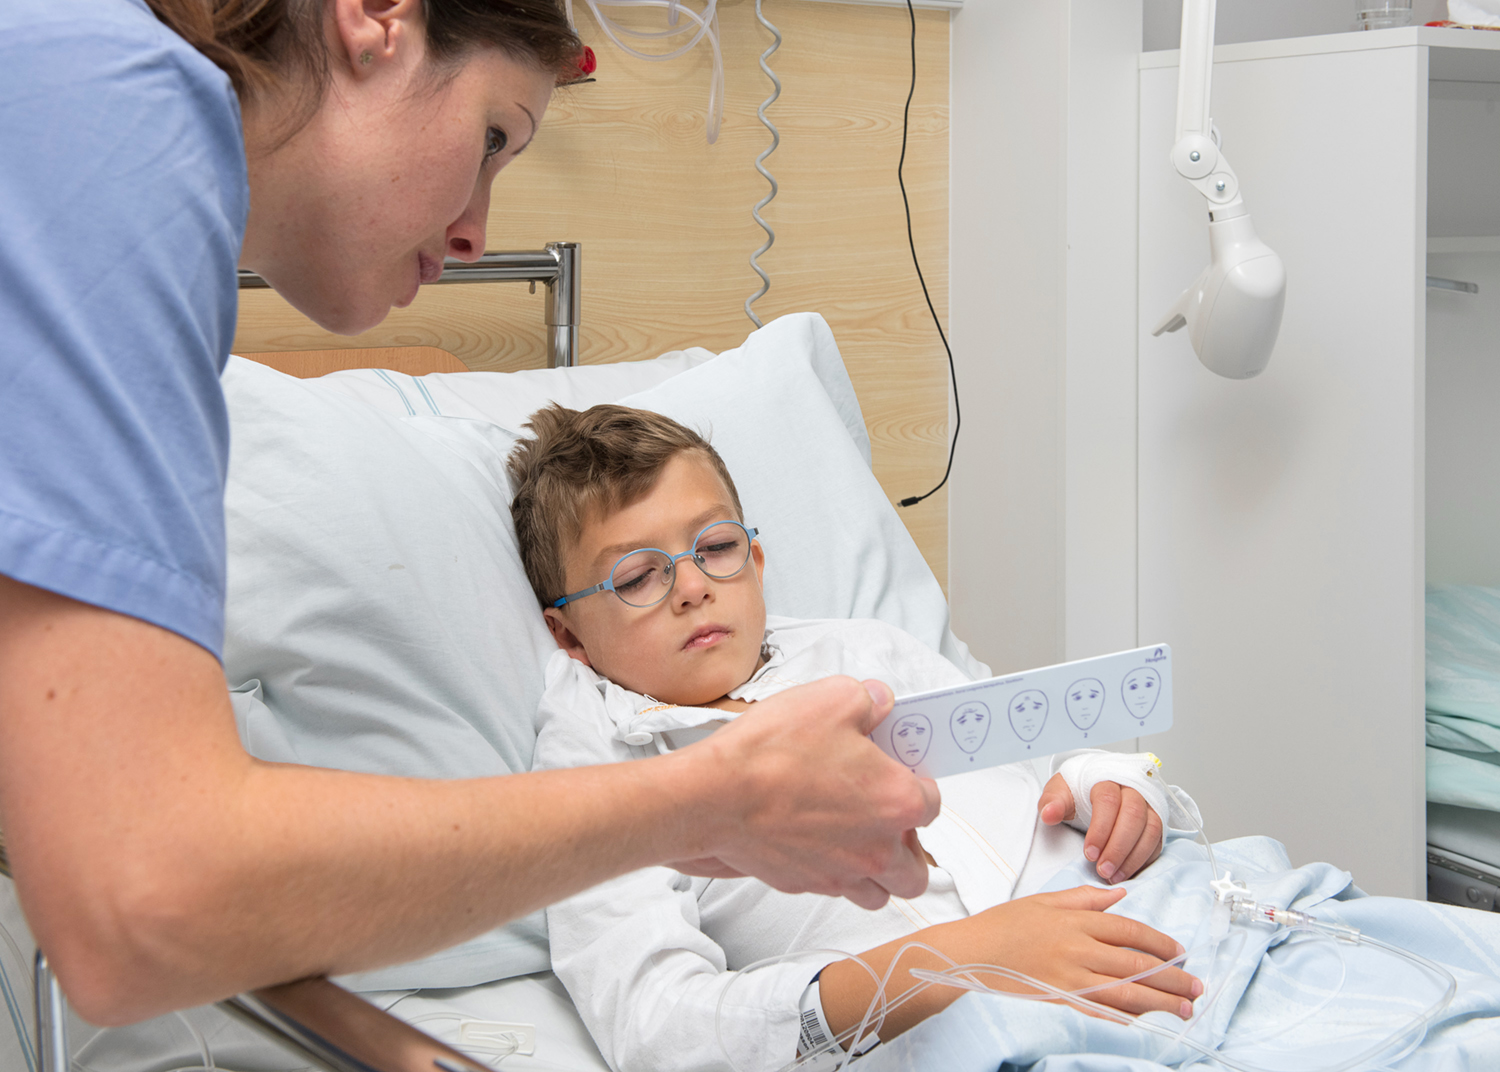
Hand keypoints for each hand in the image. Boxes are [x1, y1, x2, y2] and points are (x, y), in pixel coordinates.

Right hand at [664, 676, 939, 909]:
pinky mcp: (804, 882)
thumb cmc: (773, 752)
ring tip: (857, 838)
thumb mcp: (833, 697)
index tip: (897, 769)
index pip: (933, 803)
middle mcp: (876, 848)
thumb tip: (880, 702)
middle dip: (910, 845)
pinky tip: (816, 840)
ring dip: (879, 872)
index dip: (917, 782)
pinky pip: (835, 889)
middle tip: (887, 815)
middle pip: (916, 869)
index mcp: (896, 802)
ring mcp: (840, 873)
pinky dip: (836, 873)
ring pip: (880, 893)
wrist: (715, 795)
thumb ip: (870, 699)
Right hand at [951, 887, 1198, 1017]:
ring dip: (1160, 1000)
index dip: (1160, 943)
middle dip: (1172, 976)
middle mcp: (1079, 948)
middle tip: (1196, 987)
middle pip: (1137, 963)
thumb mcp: (1044, 900)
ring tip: (1184, 1008)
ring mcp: (1071, 976)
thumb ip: (1086, 898)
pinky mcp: (1061, 998)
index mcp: (1077, 920)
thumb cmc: (1004, 923)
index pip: (1131, 931)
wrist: (972, 952)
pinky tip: (1144, 1020)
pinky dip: (1126, 1016)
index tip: (1180, 953)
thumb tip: (1121, 894)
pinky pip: (1101, 1009)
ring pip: (1127, 990)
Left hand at [1038, 774, 1162, 882]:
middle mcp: (1132, 790)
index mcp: (1107, 779)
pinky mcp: (1155, 822)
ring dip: (1133, 857)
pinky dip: (1144, 859)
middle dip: (1118, 847)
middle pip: (1133, 816)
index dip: (1100, 829)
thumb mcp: (1060, 792)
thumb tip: (1049, 815)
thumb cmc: (1077, 791)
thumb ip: (1053, 802)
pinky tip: (1128, 872)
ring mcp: (1148, 805)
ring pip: (1151, 829)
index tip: (1089, 853)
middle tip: (1103, 870)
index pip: (1108, 800)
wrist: (1093, 786)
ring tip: (1114, 876)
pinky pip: (1157, 841)